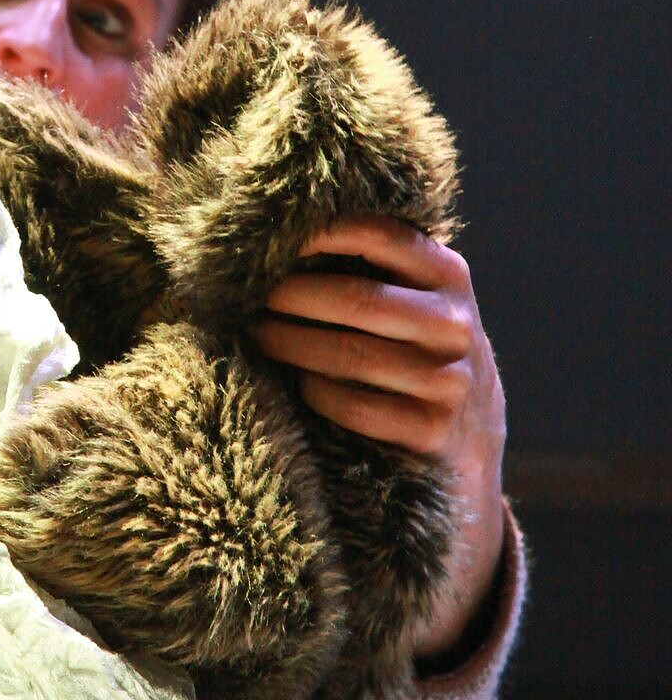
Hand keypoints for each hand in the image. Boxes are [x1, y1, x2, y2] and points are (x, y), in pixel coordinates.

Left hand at [253, 216, 506, 665]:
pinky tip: (285, 387)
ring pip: (352, 354)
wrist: (462, 469)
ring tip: (248, 334)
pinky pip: (357, 409)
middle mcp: (459, 326)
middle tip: (236, 296)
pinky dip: (314, 396)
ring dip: (288, 343)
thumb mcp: (399, 315)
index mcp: (447, 275)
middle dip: (286, 295)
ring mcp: (454, 385)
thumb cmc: (400, 371)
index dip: (316, 231)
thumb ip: (358, 272)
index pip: (380, 232)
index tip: (259, 234)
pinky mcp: (436, 440)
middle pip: (356, 297)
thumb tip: (255, 230)